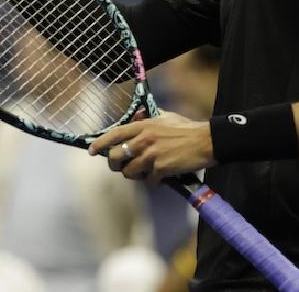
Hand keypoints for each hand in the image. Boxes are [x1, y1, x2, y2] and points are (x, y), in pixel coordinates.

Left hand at [87, 110, 215, 183]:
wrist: (207, 141)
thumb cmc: (187, 128)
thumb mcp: (165, 117)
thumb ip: (148, 118)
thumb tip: (137, 116)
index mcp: (143, 126)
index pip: (114, 134)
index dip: (100, 143)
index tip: (91, 151)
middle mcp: (143, 139)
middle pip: (115, 156)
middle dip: (115, 164)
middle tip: (122, 167)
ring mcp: (151, 154)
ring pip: (130, 171)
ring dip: (135, 175)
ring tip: (145, 172)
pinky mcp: (161, 168)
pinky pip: (149, 180)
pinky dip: (154, 181)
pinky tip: (162, 177)